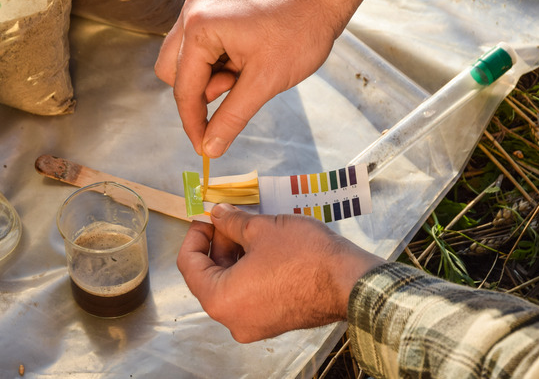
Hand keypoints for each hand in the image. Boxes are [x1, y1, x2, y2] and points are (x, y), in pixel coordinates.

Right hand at [155, 0, 372, 156]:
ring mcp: (202, 5)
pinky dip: (219, 61)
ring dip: (211, 76)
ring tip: (246, 72)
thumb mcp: (265, 82)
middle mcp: (192, 11)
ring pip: (188, 59)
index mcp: (200, 27)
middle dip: (201, 91)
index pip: (183, 87)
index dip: (193, 122)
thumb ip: (231, 118)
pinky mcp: (214, 7)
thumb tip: (209, 148)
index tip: (204, 147)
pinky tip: (246, 60)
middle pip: (174, 71)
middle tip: (235, 90)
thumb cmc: (300, 30)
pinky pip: (202, 44)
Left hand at [177, 204, 383, 342]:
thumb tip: (218, 214)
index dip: (195, 235)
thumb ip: (231, 222)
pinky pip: (250, 294)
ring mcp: (254, 324)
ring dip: (235, 255)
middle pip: (210, 276)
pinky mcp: (274, 322)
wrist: (349, 281)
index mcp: (220, 299)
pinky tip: (263, 247)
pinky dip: (250, 271)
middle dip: (218, 244)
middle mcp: (233, 320)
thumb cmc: (304, 257)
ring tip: (250, 228)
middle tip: (231, 218)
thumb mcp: (260, 228)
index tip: (206, 218)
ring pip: (231, 285)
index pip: (188, 265)